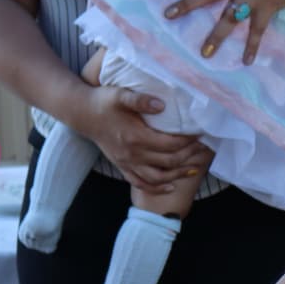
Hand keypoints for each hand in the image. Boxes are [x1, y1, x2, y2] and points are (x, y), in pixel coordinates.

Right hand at [71, 84, 211, 193]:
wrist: (82, 113)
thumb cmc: (103, 102)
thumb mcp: (120, 95)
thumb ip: (140, 100)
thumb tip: (161, 106)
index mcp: (135, 137)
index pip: (169, 144)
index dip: (187, 141)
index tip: (200, 134)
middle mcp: (132, 154)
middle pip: (168, 162)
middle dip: (188, 157)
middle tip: (202, 150)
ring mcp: (127, 162)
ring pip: (158, 177)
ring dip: (178, 175)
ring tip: (194, 169)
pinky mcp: (122, 166)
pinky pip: (141, 183)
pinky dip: (157, 188)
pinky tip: (171, 187)